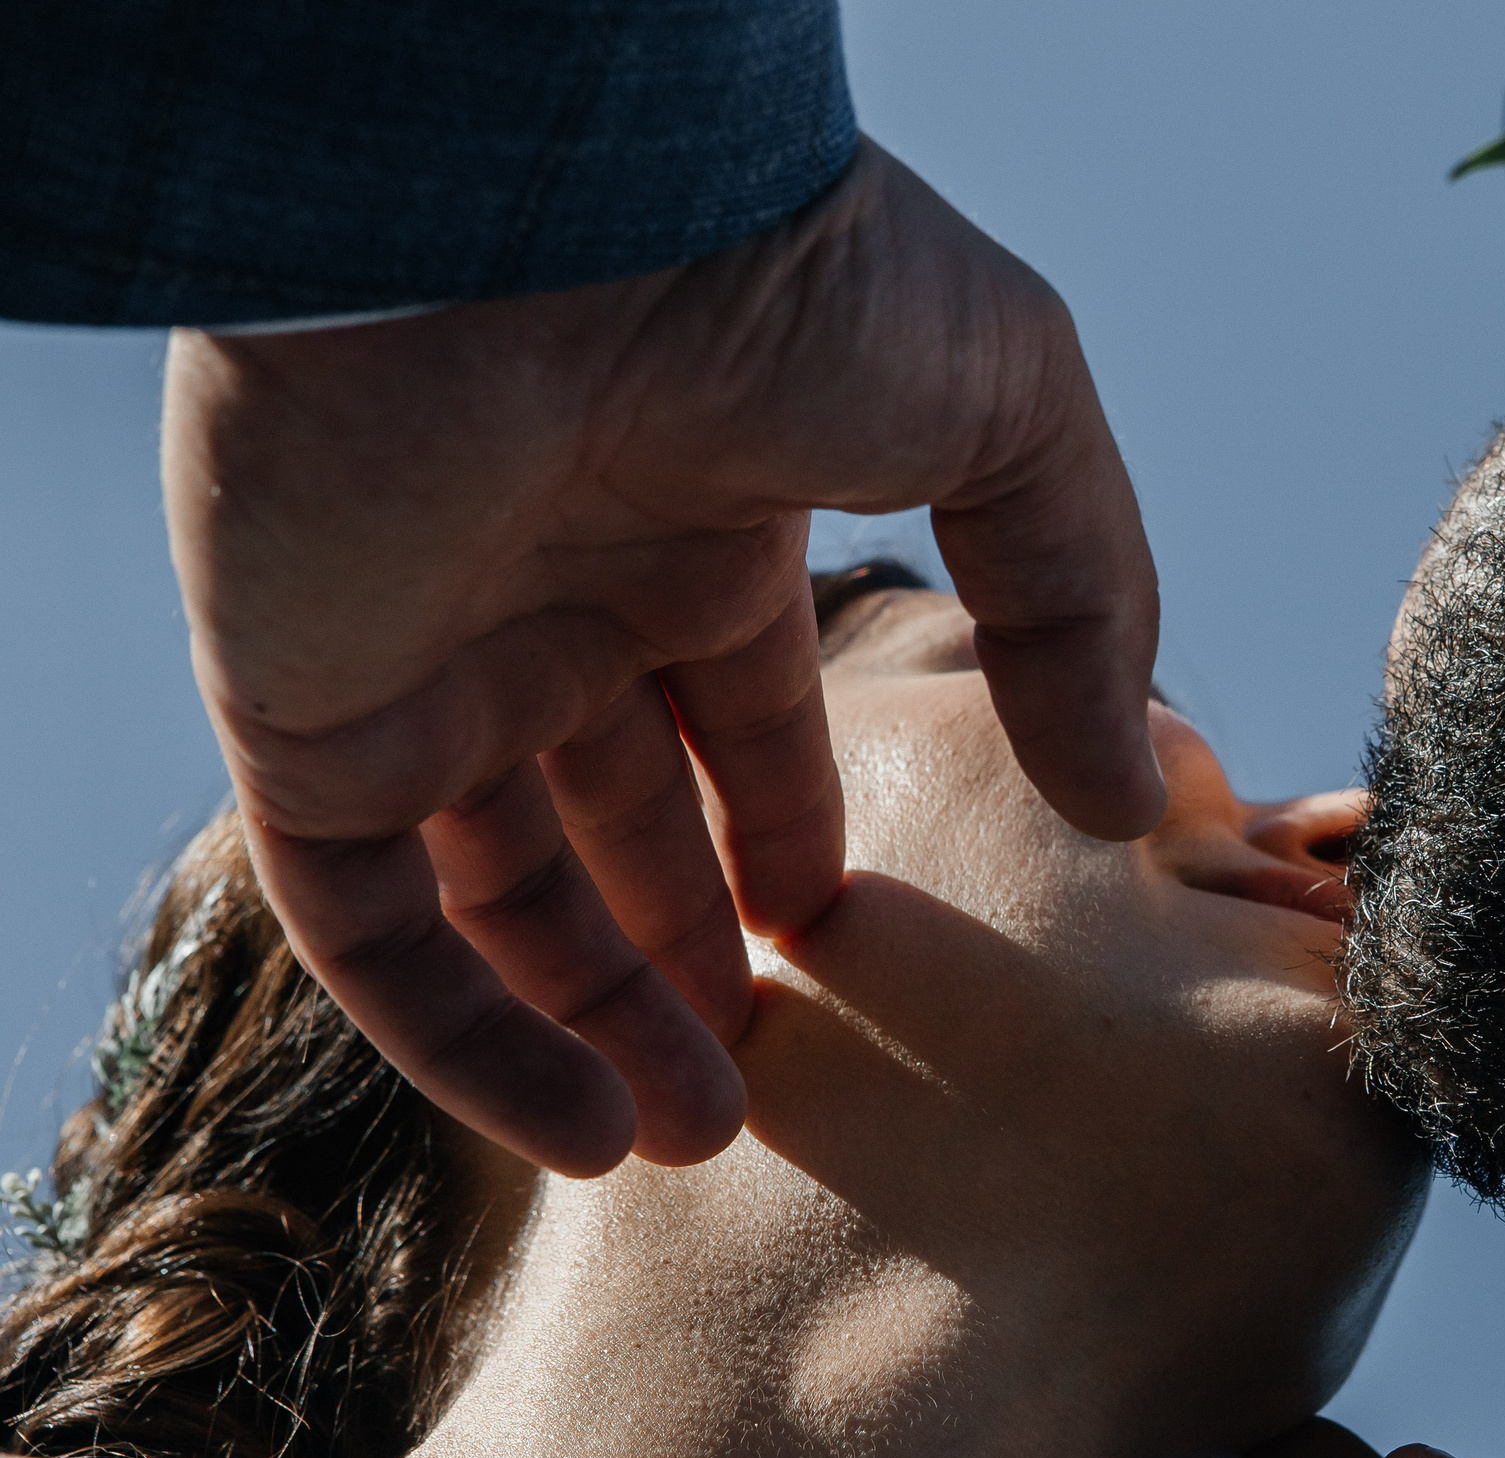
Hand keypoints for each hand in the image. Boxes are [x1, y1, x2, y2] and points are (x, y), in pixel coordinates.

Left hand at [164, 143, 1164, 1175]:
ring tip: (693, 1142)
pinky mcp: (305, 717)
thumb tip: (1133, 795)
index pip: (733, 709)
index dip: (782, 830)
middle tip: (763, 1090)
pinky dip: (458, 1043)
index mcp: (697, 516)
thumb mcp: (1013, 414)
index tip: (834, 944)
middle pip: (613, 817)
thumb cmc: (788, 271)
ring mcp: (422, 657)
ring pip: (495, 890)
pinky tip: (574, 1132)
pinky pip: (364, 927)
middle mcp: (551, 591)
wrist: (538, 202)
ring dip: (593, 1024)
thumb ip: (1081, 601)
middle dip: (690, 952)